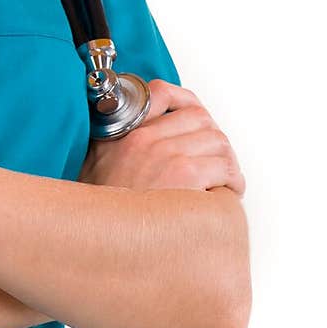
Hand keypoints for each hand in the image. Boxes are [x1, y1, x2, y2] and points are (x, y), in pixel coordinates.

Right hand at [78, 79, 245, 195]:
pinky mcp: (184, 177)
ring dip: (227, 161)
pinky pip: (224, 168)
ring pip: (218, 142)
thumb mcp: (95, 159)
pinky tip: (225, 193)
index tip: (195, 119)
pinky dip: (232, 181)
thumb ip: (114, 138)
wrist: (96, 233)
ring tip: (225, 179)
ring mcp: (166, 156)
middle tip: (217, 159)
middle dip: (214, 139)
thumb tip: (132, 131)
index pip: (163, 93)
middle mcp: (147, 139)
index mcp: (127, 130)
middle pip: (200, 119)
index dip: (186, 103)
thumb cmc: (100, 206)